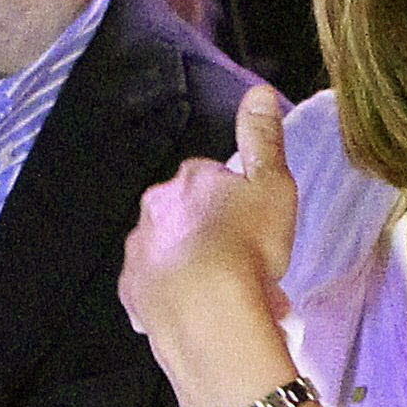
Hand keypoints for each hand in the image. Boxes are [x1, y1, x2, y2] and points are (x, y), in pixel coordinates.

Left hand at [120, 86, 301, 406]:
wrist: (209, 313)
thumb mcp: (273, 186)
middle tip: (244, 262)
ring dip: (192, 266)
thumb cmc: (247, 248)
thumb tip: (259, 92)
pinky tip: (199, 312)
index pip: (211, 177)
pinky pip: (153, 291)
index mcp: (187, 181)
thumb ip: (264, 138)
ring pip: (168, 253)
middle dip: (210, 232)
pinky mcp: (132, 294)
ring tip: (227, 295)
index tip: (255, 222)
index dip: (236, 200)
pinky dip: (172, 298)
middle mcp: (154, 211)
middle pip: (185, 215)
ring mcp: (139, 253)